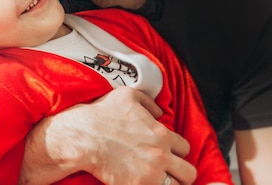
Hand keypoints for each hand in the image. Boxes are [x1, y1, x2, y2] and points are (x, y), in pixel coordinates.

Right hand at [20, 87, 195, 184]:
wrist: (82, 136)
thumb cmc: (102, 113)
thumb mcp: (127, 95)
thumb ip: (150, 102)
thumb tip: (159, 113)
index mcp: (162, 134)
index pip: (185, 148)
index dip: (176, 149)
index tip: (166, 151)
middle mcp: (161, 156)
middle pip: (188, 173)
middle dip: (180, 171)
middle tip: (169, 170)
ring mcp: (150, 174)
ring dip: (170, 182)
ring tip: (159, 180)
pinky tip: (146, 183)